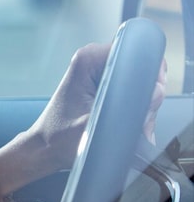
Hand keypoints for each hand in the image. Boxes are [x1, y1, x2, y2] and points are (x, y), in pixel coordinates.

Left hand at [0, 42, 166, 196]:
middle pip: (143, 70)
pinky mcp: (105, 85)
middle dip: (149, 98)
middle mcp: (95, 60)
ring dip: (145, 109)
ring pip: (142, 85)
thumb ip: (125, 108)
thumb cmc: (60, 138)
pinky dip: (138, 111)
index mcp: (88, 60)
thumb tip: (154, 92)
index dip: (151, 76)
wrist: (46, 149)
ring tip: (134, 129)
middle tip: (141, 122)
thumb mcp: (93, 125)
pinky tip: (132, 127)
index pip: (137, 52)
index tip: (149, 101)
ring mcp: (101, 73)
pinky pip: (135, 94)